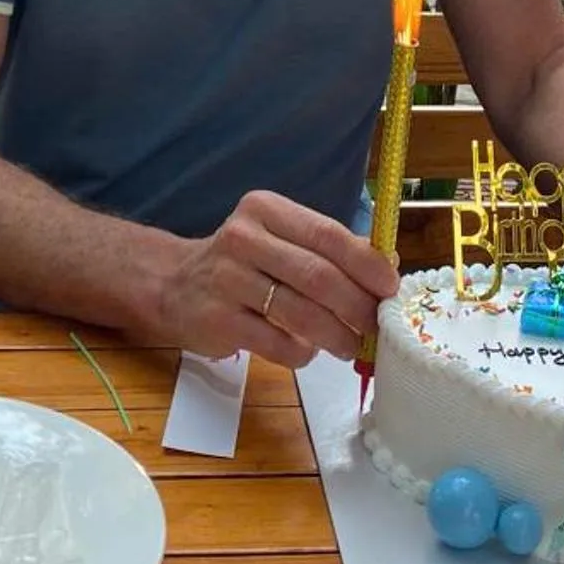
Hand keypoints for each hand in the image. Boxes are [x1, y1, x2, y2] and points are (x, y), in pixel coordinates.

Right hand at [153, 190, 399, 368]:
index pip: (326, 234)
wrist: (173, 285)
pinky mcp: (217, 319)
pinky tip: (309, 352)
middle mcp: (243, 238)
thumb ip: (328, 249)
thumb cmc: (242, 263)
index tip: (390, 288)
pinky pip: (275, 342)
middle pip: (317, 275)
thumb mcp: (279, 240)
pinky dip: (302, 353)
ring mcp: (226, 279)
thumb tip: (387, 266)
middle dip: (356, 306)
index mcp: (266, 210)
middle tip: (377, 327)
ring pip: (298, 312)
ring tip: (353, 347)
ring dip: (336, 335)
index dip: (365, 263)